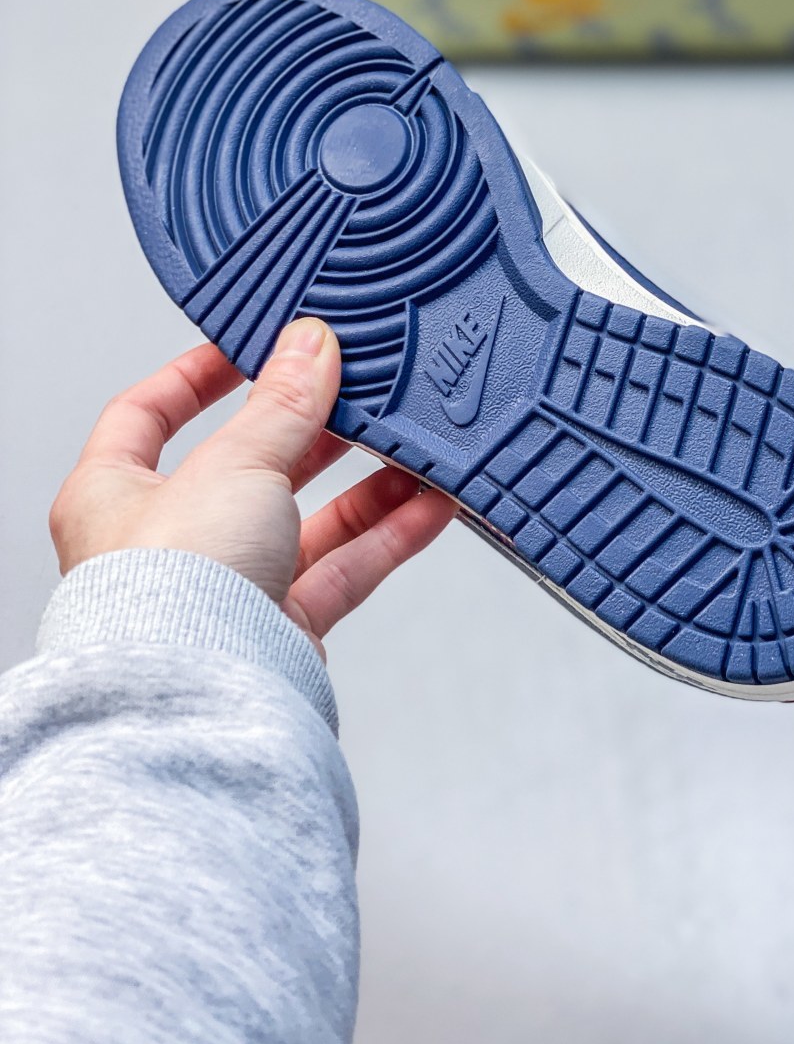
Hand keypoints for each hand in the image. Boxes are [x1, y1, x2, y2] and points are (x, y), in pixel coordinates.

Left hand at [49, 318, 456, 659]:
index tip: (252, 350)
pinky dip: (387, 537)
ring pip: (305, 521)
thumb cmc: (170, 591)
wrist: (201, 698)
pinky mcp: (278, 629)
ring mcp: (225, 588)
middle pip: (247, 467)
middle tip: (355, 395)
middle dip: (310, 432)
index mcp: (114, 492)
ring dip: (365, 485)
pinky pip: (342, 570)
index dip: (197, 375)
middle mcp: (166, 543)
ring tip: (412, 449)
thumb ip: (283, 403)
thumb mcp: (234, 462)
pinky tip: (429, 506)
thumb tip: (308, 346)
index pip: (147, 413)